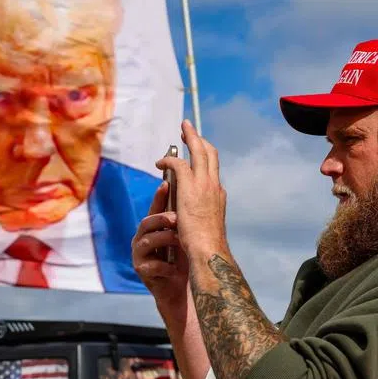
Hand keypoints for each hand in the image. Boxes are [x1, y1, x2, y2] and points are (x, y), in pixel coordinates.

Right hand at [132, 181, 189, 317]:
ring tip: (179, 241)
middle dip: (161, 218)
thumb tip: (198, 193)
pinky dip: (165, 266)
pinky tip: (175, 268)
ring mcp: (139, 254)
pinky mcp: (141, 271)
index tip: (166, 184)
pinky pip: (150, 264)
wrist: (183, 288)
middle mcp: (142, 238)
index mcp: (153, 228)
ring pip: (147, 241)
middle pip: (146, 222)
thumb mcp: (186, 236)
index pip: (155, 208)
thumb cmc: (185, 259)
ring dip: (164, 240)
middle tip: (176, 218)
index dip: (159, 196)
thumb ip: (185, 220)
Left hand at [156, 120, 228, 260]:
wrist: (208, 249)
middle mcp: (214, 185)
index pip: (213, 169)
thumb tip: (193, 216)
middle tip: (188, 129)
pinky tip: (160, 162)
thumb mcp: (206, 226)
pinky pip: (178, 163)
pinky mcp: (190, 185)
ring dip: (189, 138)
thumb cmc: (206, 245)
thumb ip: (201, 215)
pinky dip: (168, 159)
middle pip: (210, 152)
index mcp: (218, 194)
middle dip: (199, 138)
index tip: (199, 150)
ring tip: (181, 131)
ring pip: (198, 150)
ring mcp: (204, 183)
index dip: (206, 156)